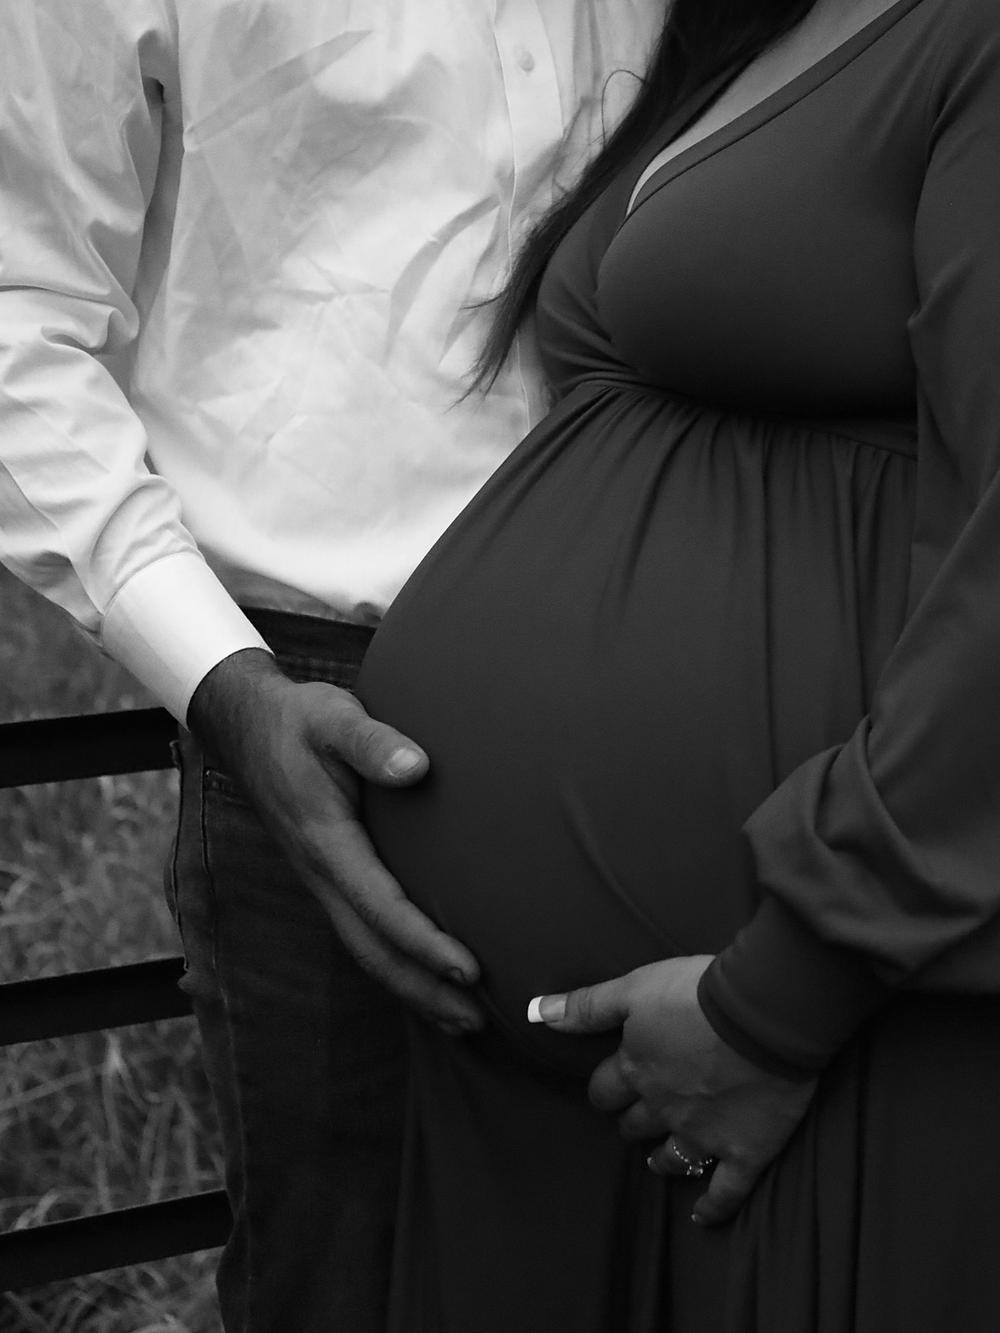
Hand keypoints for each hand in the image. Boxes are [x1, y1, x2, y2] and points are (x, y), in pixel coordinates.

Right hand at [187, 647, 483, 1033]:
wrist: (246, 724)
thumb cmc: (299, 719)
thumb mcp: (333, 717)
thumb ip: (373, 742)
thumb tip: (417, 767)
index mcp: (325, 842)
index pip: (381, 908)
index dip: (424, 943)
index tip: (468, 969)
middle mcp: (321, 873)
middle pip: (373, 951)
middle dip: (423, 990)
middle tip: (478, 1022)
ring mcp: (321, 879)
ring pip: (366, 949)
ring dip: (412, 987)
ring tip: (463, 1018)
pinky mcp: (329, 875)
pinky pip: (363, 932)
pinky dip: (397, 962)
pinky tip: (426, 975)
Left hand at [531, 955, 816, 1223]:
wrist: (761, 1013)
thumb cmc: (695, 992)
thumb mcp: (634, 987)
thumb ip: (587, 1006)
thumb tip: (536, 1013)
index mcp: (637, 1068)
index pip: (605, 1090)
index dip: (606, 1089)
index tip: (609, 1088)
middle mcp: (663, 1107)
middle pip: (635, 1123)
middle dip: (632, 1119)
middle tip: (636, 1117)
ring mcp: (703, 1134)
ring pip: (671, 1156)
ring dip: (660, 1158)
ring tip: (657, 1159)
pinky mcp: (745, 1150)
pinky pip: (726, 1191)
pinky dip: (713, 1207)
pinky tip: (701, 1217)